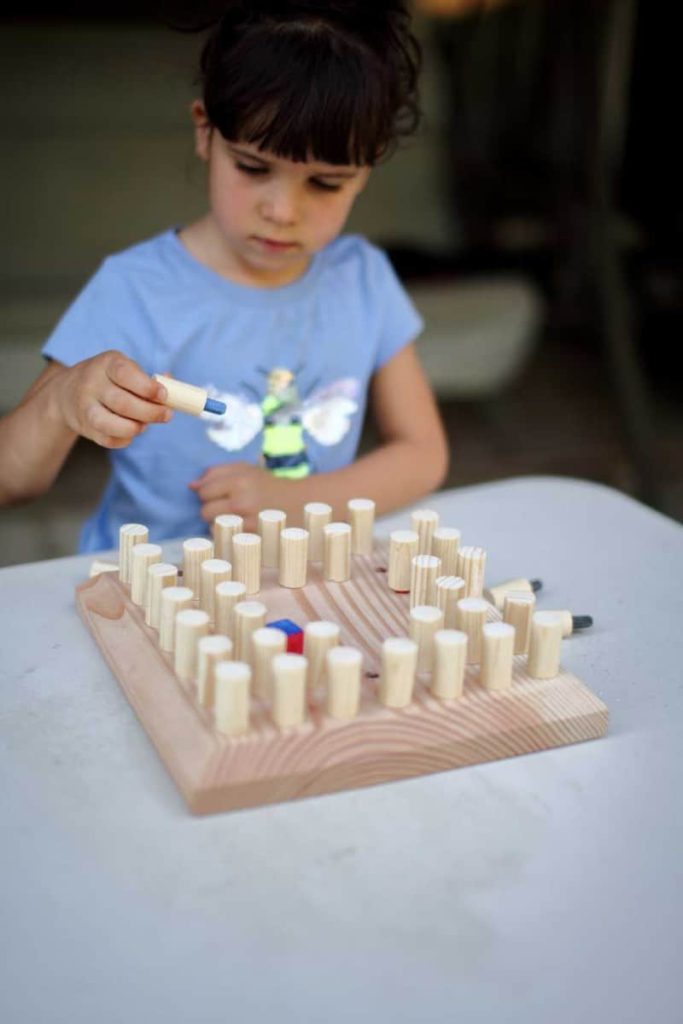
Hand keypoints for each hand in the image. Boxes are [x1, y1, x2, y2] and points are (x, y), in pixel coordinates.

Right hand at [54, 351, 171, 447]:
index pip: (125, 374)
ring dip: (136, 427)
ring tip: (145, 424)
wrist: (67, 393)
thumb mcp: (123, 369)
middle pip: (122, 403)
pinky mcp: (85, 427)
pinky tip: (131, 431)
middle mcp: (91, 384)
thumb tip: (174, 388)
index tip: (164, 395)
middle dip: (150, 412)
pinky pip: (108, 440)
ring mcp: (85, 407)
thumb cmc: (108, 380)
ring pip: (111, 424)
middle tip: (166, 415)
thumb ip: (149, 379)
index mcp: (106, 364)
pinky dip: (125, 439)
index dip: (147, 387)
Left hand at [189, 462, 287, 529]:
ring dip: (217, 523)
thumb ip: (216, 472)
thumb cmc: (268, 486)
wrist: (299, 504)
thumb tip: (191, 486)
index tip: (218, 494)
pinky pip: (224, 537)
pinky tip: (237, 527)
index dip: (207, 493)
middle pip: (205, 510)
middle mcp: (241, 501)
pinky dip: (226, 533)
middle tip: (226, 507)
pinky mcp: (250, 536)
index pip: (203, 491)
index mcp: (239, 480)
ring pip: (212, 526)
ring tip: (233, 517)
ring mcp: (246, 521)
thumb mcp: (246, 469)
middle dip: (211, 509)